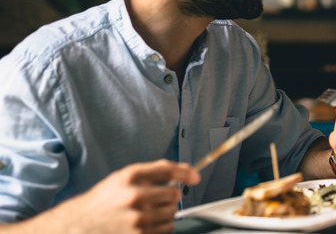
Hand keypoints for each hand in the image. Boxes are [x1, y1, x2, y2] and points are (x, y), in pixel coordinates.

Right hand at [44, 160, 199, 233]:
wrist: (77, 226)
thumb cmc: (102, 202)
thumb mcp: (122, 178)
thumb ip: (153, 172)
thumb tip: (187, 170)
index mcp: (130, 177)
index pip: (168, 170)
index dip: (186, 173)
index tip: (195, 177)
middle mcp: (135, 196)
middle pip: (174, 195)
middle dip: (169, 198)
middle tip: (155, 201)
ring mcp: (138, 218)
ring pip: (171, 215)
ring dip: (164, 215)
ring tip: (145, 215)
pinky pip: (165, 230)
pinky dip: (160, 229)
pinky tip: (144, 226)